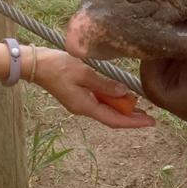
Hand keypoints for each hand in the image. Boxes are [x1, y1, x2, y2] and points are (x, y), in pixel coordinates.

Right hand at [28, 47, 154, 128]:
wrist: (35, 64)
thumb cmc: (57, 65)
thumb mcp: (84, 72)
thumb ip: (104, 83)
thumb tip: (124, 92)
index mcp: (85, 106)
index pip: (114, 119)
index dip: (133, 122)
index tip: (151, 122)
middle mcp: (83, 108)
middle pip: (111, 117)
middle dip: (130, 116)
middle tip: (150, 114)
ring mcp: (79, 103)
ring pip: (105, 109)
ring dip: (121, 107)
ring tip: (139, 103)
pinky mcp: (76, 96)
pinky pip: (98, 102)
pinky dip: (111, 99)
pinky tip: (119, 93)